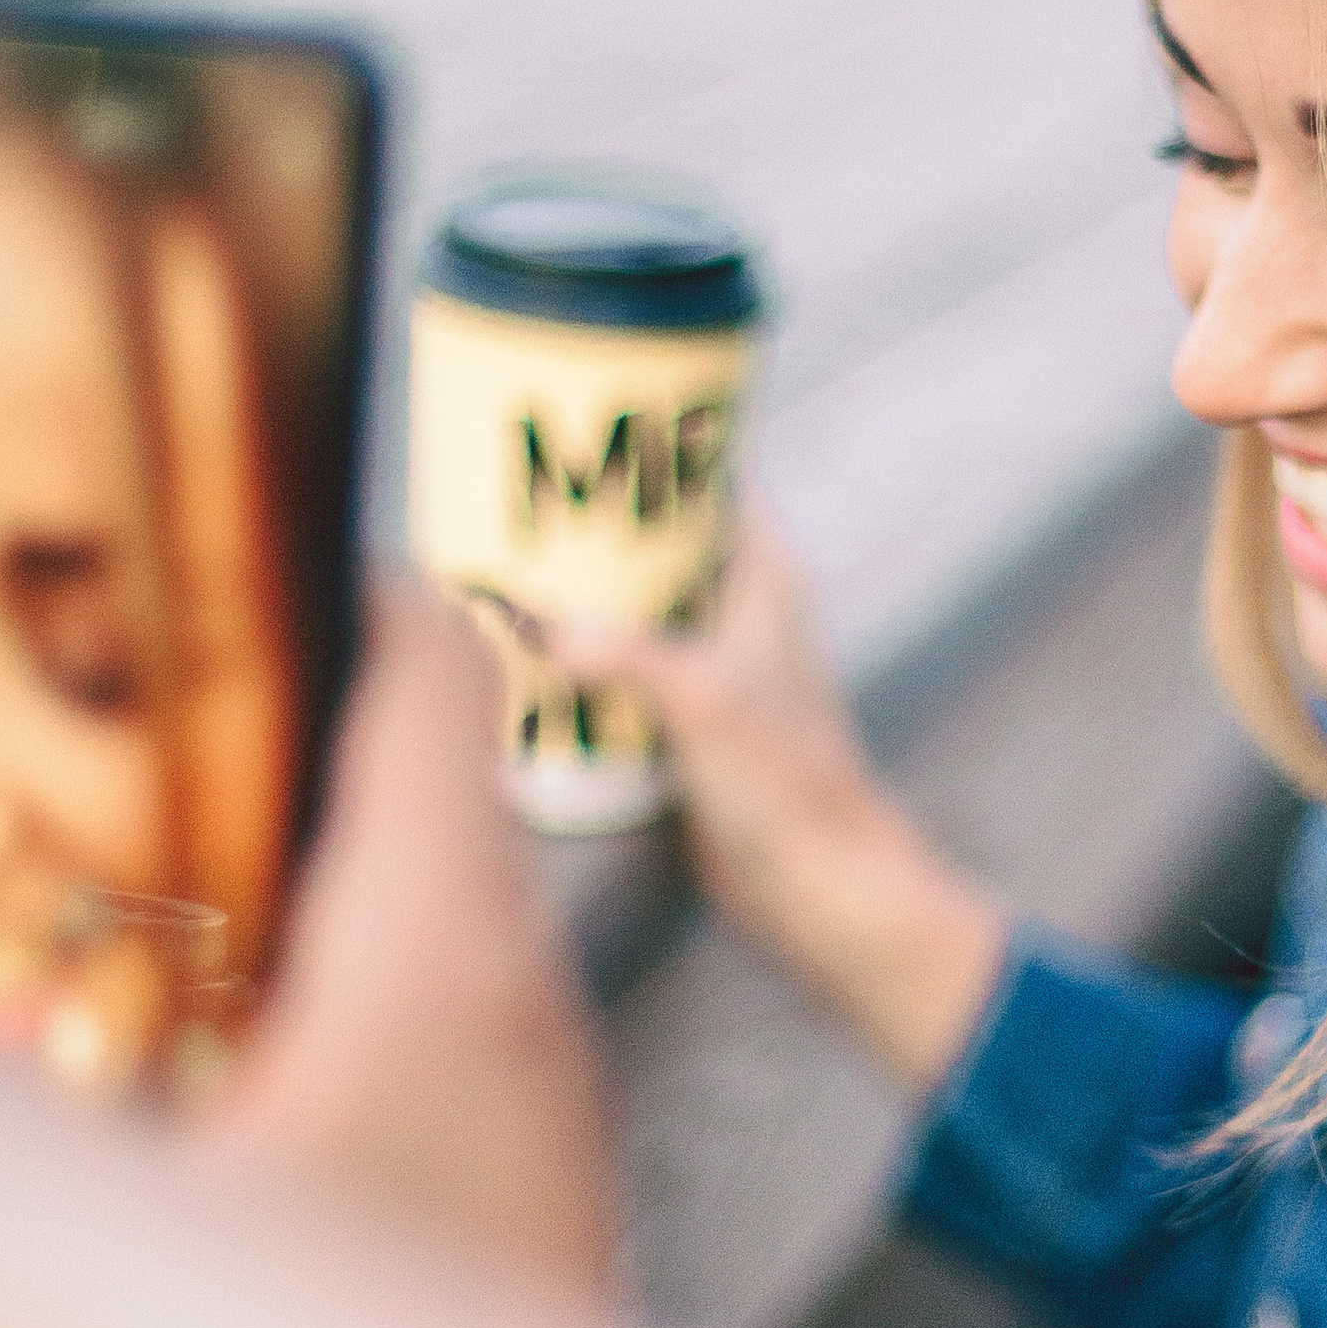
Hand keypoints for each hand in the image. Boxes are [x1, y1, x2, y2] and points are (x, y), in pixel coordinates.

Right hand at [212, 580, 617, 1301]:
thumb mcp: (108, 1213)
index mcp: (437, 961)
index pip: (434, 687)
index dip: (348, 594)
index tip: (243, 567)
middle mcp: (524, 1012)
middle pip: (426, 803)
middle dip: (287, 754)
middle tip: (143, 744)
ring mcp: (552, 1117)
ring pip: (444, 934)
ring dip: (318, 897)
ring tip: (163, 904)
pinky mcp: (544, 1208)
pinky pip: (456, 1052)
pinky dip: (352, 1019)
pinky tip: (234, 1089)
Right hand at [559, 510, 1006, 1096]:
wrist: (819, 880)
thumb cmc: (789, 782)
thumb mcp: (701, 699)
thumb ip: (621, 653)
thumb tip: (537, 624)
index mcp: (764, 577)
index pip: (707, 485)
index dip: (648, 461)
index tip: (576, 447)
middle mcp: (741, 612)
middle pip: (657, 548)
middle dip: (592, 540)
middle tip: (515, 524)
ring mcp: (715, 669)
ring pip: (636, 614)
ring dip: (582, 609)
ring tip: (508, 588)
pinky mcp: (689, 725)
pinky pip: (624, 679)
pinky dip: (583, 671)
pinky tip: (529, 670)